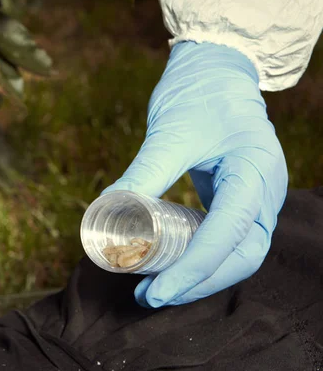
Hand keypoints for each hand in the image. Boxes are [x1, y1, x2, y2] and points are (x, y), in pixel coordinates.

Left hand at [103, 42, 287, 306]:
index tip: (155, 291)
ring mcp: (256, 198)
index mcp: (255, 170)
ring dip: (198, 278)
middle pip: (242, 256)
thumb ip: (143, 173)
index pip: (228, 234)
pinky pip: (225, 241)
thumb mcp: (168, 133)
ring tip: (153, 290)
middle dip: (197, 283)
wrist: (214, 73)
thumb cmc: (197, 94)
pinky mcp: (239, 201)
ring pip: (237, 255)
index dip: (193, 270)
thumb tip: (105, 212)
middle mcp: (265, 191)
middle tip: (151, 297)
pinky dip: (199, 260)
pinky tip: (167, 268)